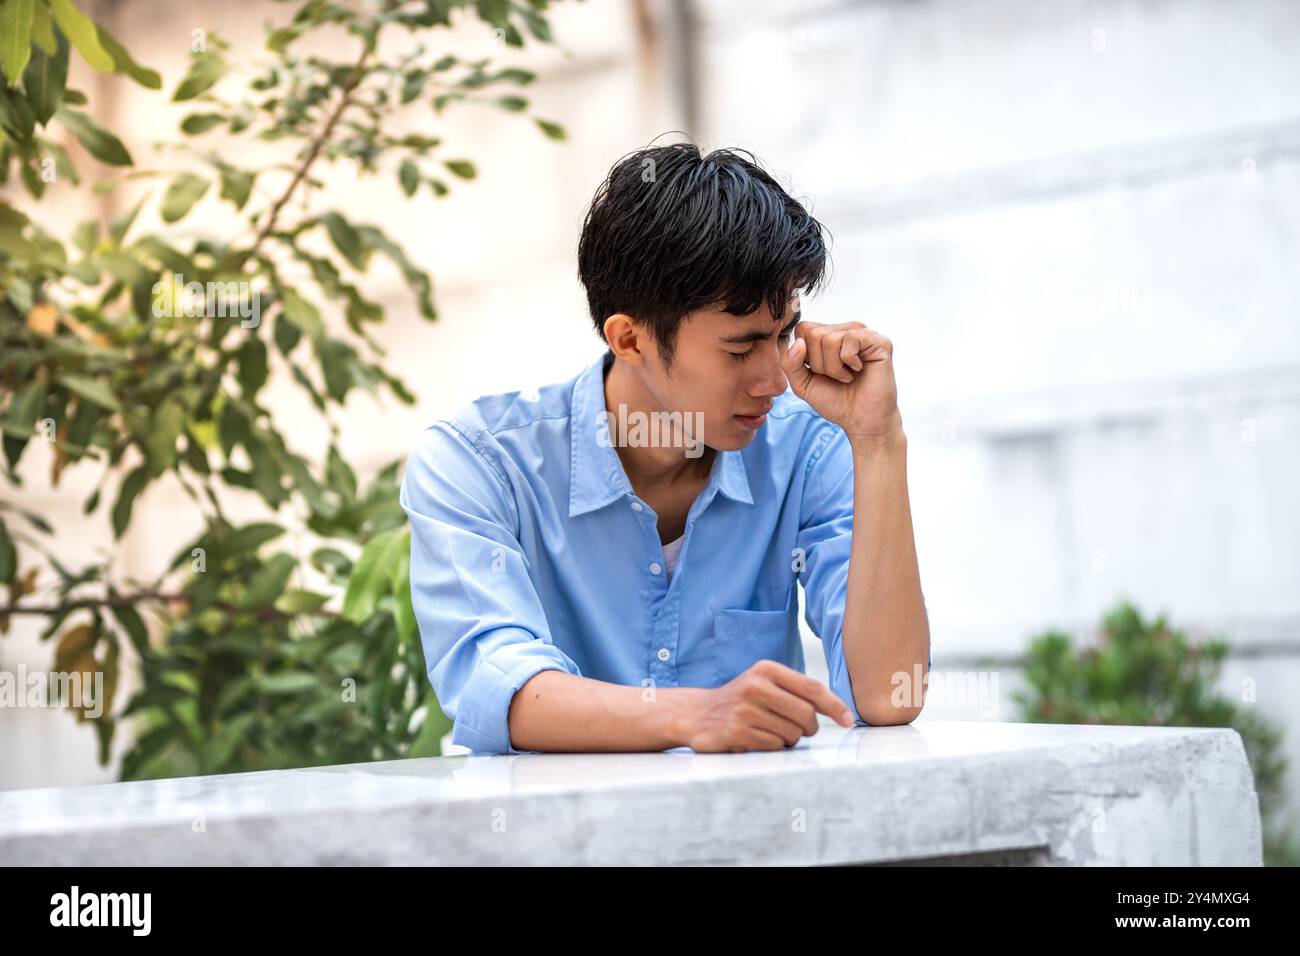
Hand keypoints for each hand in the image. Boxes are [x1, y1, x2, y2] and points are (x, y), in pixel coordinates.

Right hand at [679, 660, 855, 751]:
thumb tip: (838, 708)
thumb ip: (796, 690)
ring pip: (792, 734)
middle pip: (806, 715)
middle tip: (800, 730)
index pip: (811, 687)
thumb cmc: (741, 700)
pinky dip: (772, 746)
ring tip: (770, 731)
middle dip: (809, 728)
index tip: (848, 720)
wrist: (697, 714)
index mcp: (766, 669)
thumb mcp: (764, 683)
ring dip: (788, 739)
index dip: (834, 705)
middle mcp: (755, 686)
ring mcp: (745, 709)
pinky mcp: (737, 732)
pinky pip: (774, 746)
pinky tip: (756, 738)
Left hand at [779, 320, 902, 443]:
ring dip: (834, 367)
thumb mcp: (802, 384)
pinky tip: (858, 370)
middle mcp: (845, 330)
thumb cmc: (835, 401)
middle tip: (836, 376)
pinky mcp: (878, 341)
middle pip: (814, 334)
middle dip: (819, 364)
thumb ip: (790, 364)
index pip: (803, 329)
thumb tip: (799, 343)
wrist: (861, 421)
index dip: (805, 356)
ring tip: (847, 376)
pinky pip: (850, 340)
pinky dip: (849, 362)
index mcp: (827, 335)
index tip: (820, 372)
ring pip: (830, 338)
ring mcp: (862, 333)